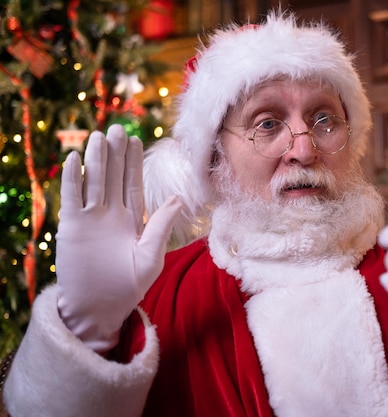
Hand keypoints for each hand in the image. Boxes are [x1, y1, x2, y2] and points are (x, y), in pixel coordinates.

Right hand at [55, 125, 181, 353]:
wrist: (98, 308)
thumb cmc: (128, 287)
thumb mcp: (150, 257)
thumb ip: (161, 227)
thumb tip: (177, 198)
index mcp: (132, 220)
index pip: (133, 184)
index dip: (134, 163)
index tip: (138, 140)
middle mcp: (111, 215)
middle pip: (113, 177)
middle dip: (116, 154)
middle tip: (119, 129)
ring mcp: (90, 219)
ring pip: (93, 182)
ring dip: (96, 160)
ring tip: (99, 136)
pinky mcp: (72, 227)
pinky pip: (72, 197)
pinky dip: (72, 178)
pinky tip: (75, 159)